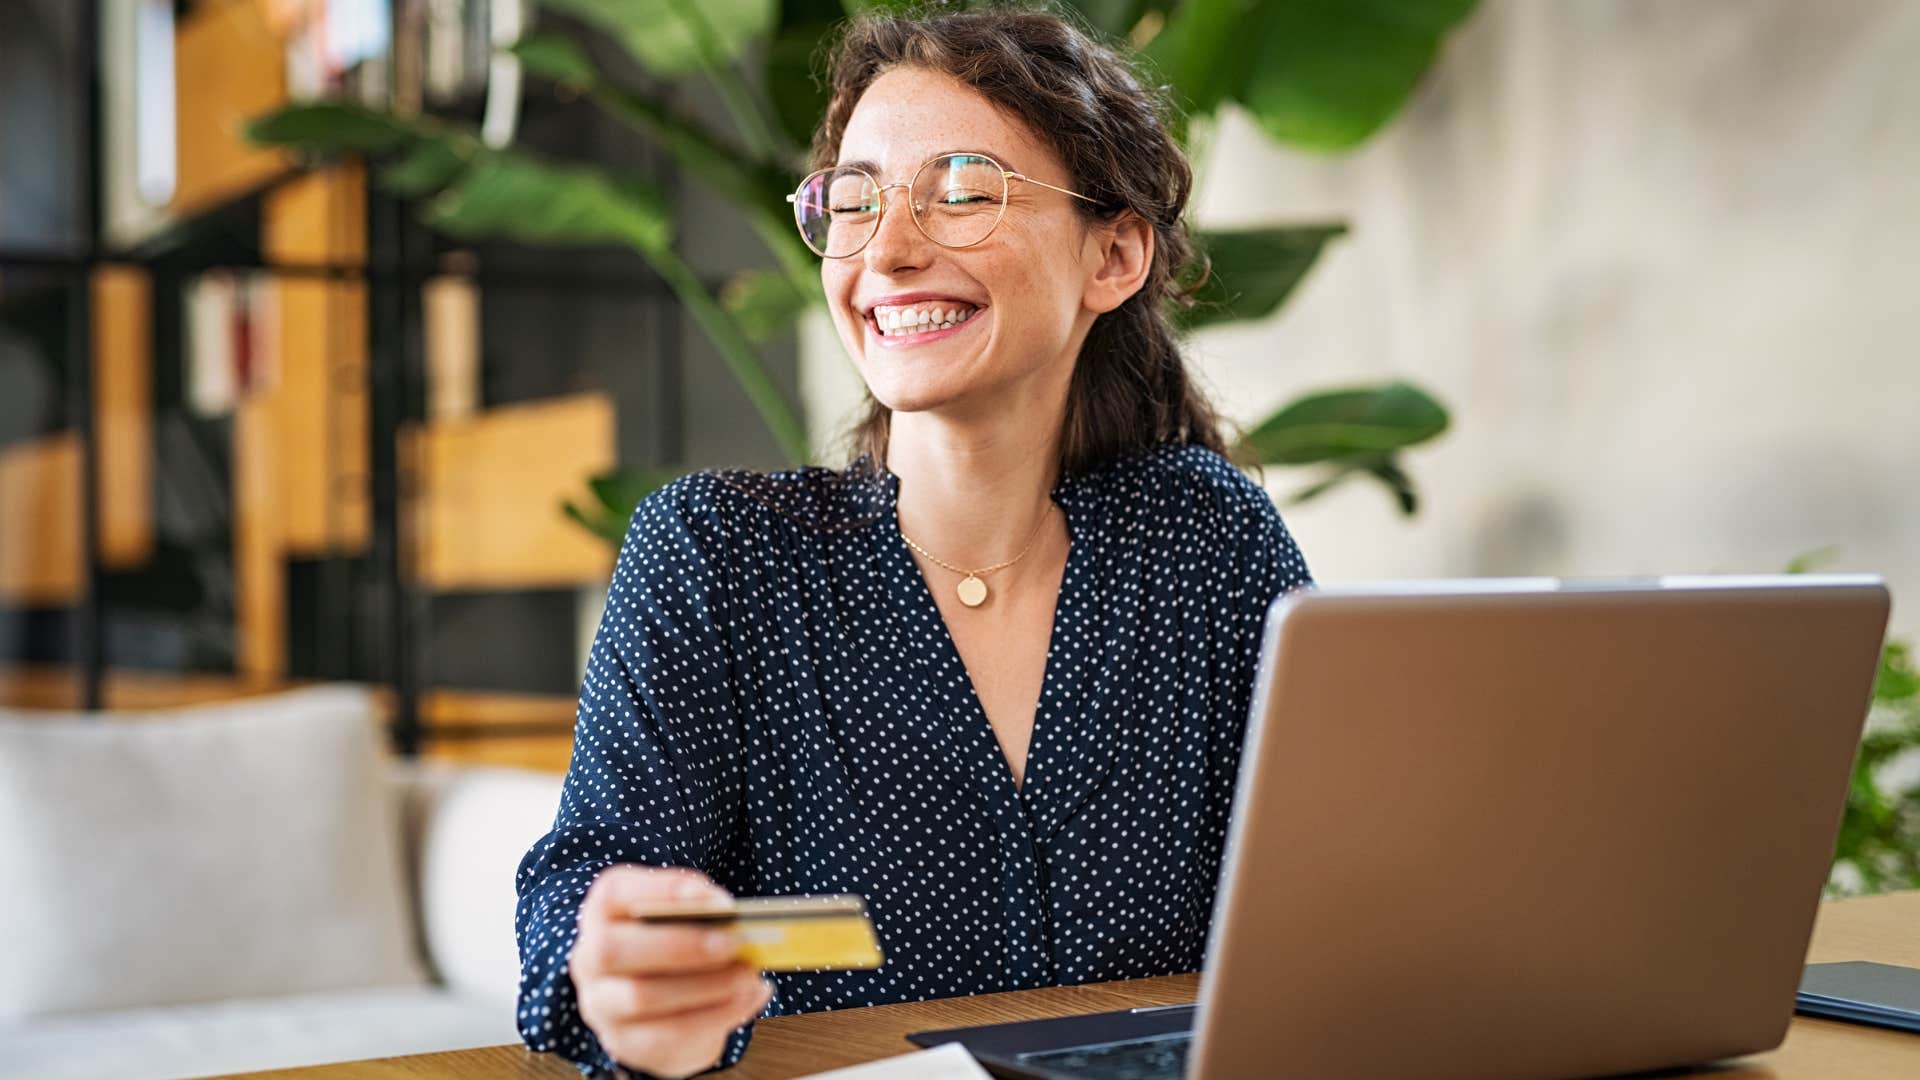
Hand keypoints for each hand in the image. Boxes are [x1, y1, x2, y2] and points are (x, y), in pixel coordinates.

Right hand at [570, 865, 772, 1078]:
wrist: (662, 1008)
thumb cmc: (677, 945)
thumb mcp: (684, 918)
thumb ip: (702, 911)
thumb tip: (729, 915)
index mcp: (603, 911)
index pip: (614, 893)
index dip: (663, 891)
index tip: (717, 899)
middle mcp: (589, 957)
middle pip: (614, 950)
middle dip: (680, 945)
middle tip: (734, 942)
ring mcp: (600, 1004)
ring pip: (641, 996)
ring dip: (705, 984)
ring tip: (748, 974)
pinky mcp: (624, 1042)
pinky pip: (665, 1035)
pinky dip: (714, 1016)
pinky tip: (747, 998)